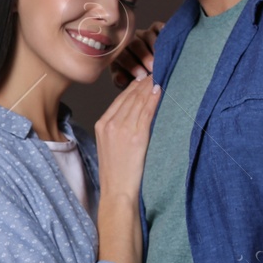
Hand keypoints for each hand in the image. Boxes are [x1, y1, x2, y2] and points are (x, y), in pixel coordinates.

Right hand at [93, 72, 161, 204]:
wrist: (117, 192)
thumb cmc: (116, 174)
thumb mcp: (110, 147)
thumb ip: (117, 129)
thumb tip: (134, 116)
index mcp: (102, 125)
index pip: (120, 99)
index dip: (134, 86)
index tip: (145, 77)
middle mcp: (110, 124)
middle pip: (129, 97)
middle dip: (144, 82)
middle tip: (157, 70)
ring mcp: (122, 129)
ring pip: (138, 101)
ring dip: (151, 87)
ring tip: (161, 76)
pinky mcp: (136, 136)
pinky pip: (146, 112)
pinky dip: (154, 99)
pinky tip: (160, 90)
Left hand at [111, 20, 163, 88]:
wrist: (148, 68)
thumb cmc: (135, 76)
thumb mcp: (126, 80)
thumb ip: (121, 80)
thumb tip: (121, 80)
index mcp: (119, 53)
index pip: (123, 56)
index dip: (132, 65)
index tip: (142, 75)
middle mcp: (130, 41)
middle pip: (135, 44)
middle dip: (144, 56)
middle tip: (152, 68)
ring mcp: (143, 33)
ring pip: (148, 35)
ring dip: (155, 46)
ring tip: (162, 59)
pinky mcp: (155, 28)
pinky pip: (158, 27)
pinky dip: (162, 31)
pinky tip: (168, 40)